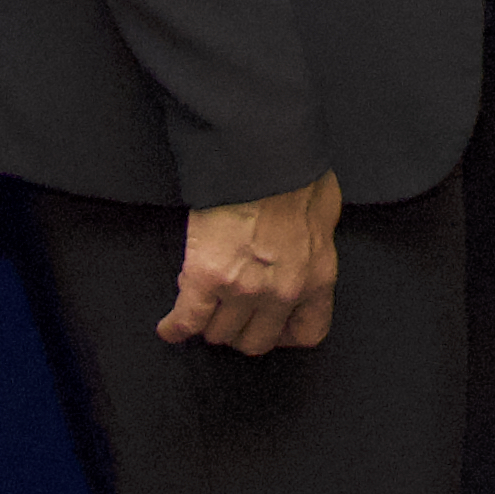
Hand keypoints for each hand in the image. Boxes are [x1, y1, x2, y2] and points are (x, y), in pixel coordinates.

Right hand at [164, 176, 342, 354]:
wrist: (263, 153)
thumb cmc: (296, 173)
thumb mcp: (324, 213)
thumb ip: (315, 240)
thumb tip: (308, 238)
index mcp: (316, 277)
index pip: (308, 332)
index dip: (284, 332)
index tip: (271, 325)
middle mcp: (282, 292)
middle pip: (255, 340)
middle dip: (240, 329)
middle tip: (229, 311)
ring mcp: (243, 289)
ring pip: (219, 333)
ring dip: (209, 322)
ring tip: (203, 302)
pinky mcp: (207, 277)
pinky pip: (187, 319)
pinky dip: (175, 328)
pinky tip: (170, 328)